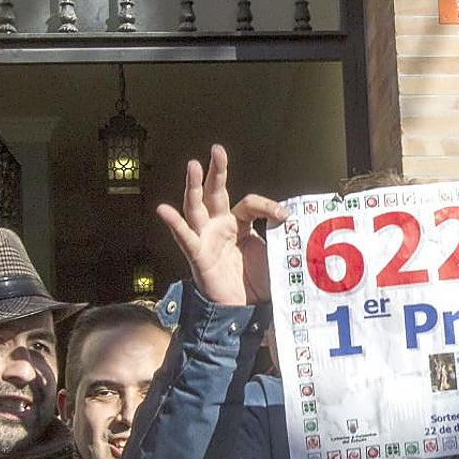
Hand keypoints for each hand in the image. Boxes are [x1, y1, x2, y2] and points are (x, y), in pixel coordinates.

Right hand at [156, 144, 287, 305]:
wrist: (249, 310)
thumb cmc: (259, 280)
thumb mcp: (275, 252)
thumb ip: (281, 234)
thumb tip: (295, 218)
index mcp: (240, 224)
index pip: (250, 204)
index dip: (268, 206)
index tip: (285, 216)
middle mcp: (220, 226)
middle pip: (215, 193)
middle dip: (216, 171)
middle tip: (217, 149)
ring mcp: (207, 239)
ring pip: (196, 207)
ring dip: (192, 186)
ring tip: (192, 164)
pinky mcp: (198, 256)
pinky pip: (185, 238)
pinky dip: (174, 223)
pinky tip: (163, 209)